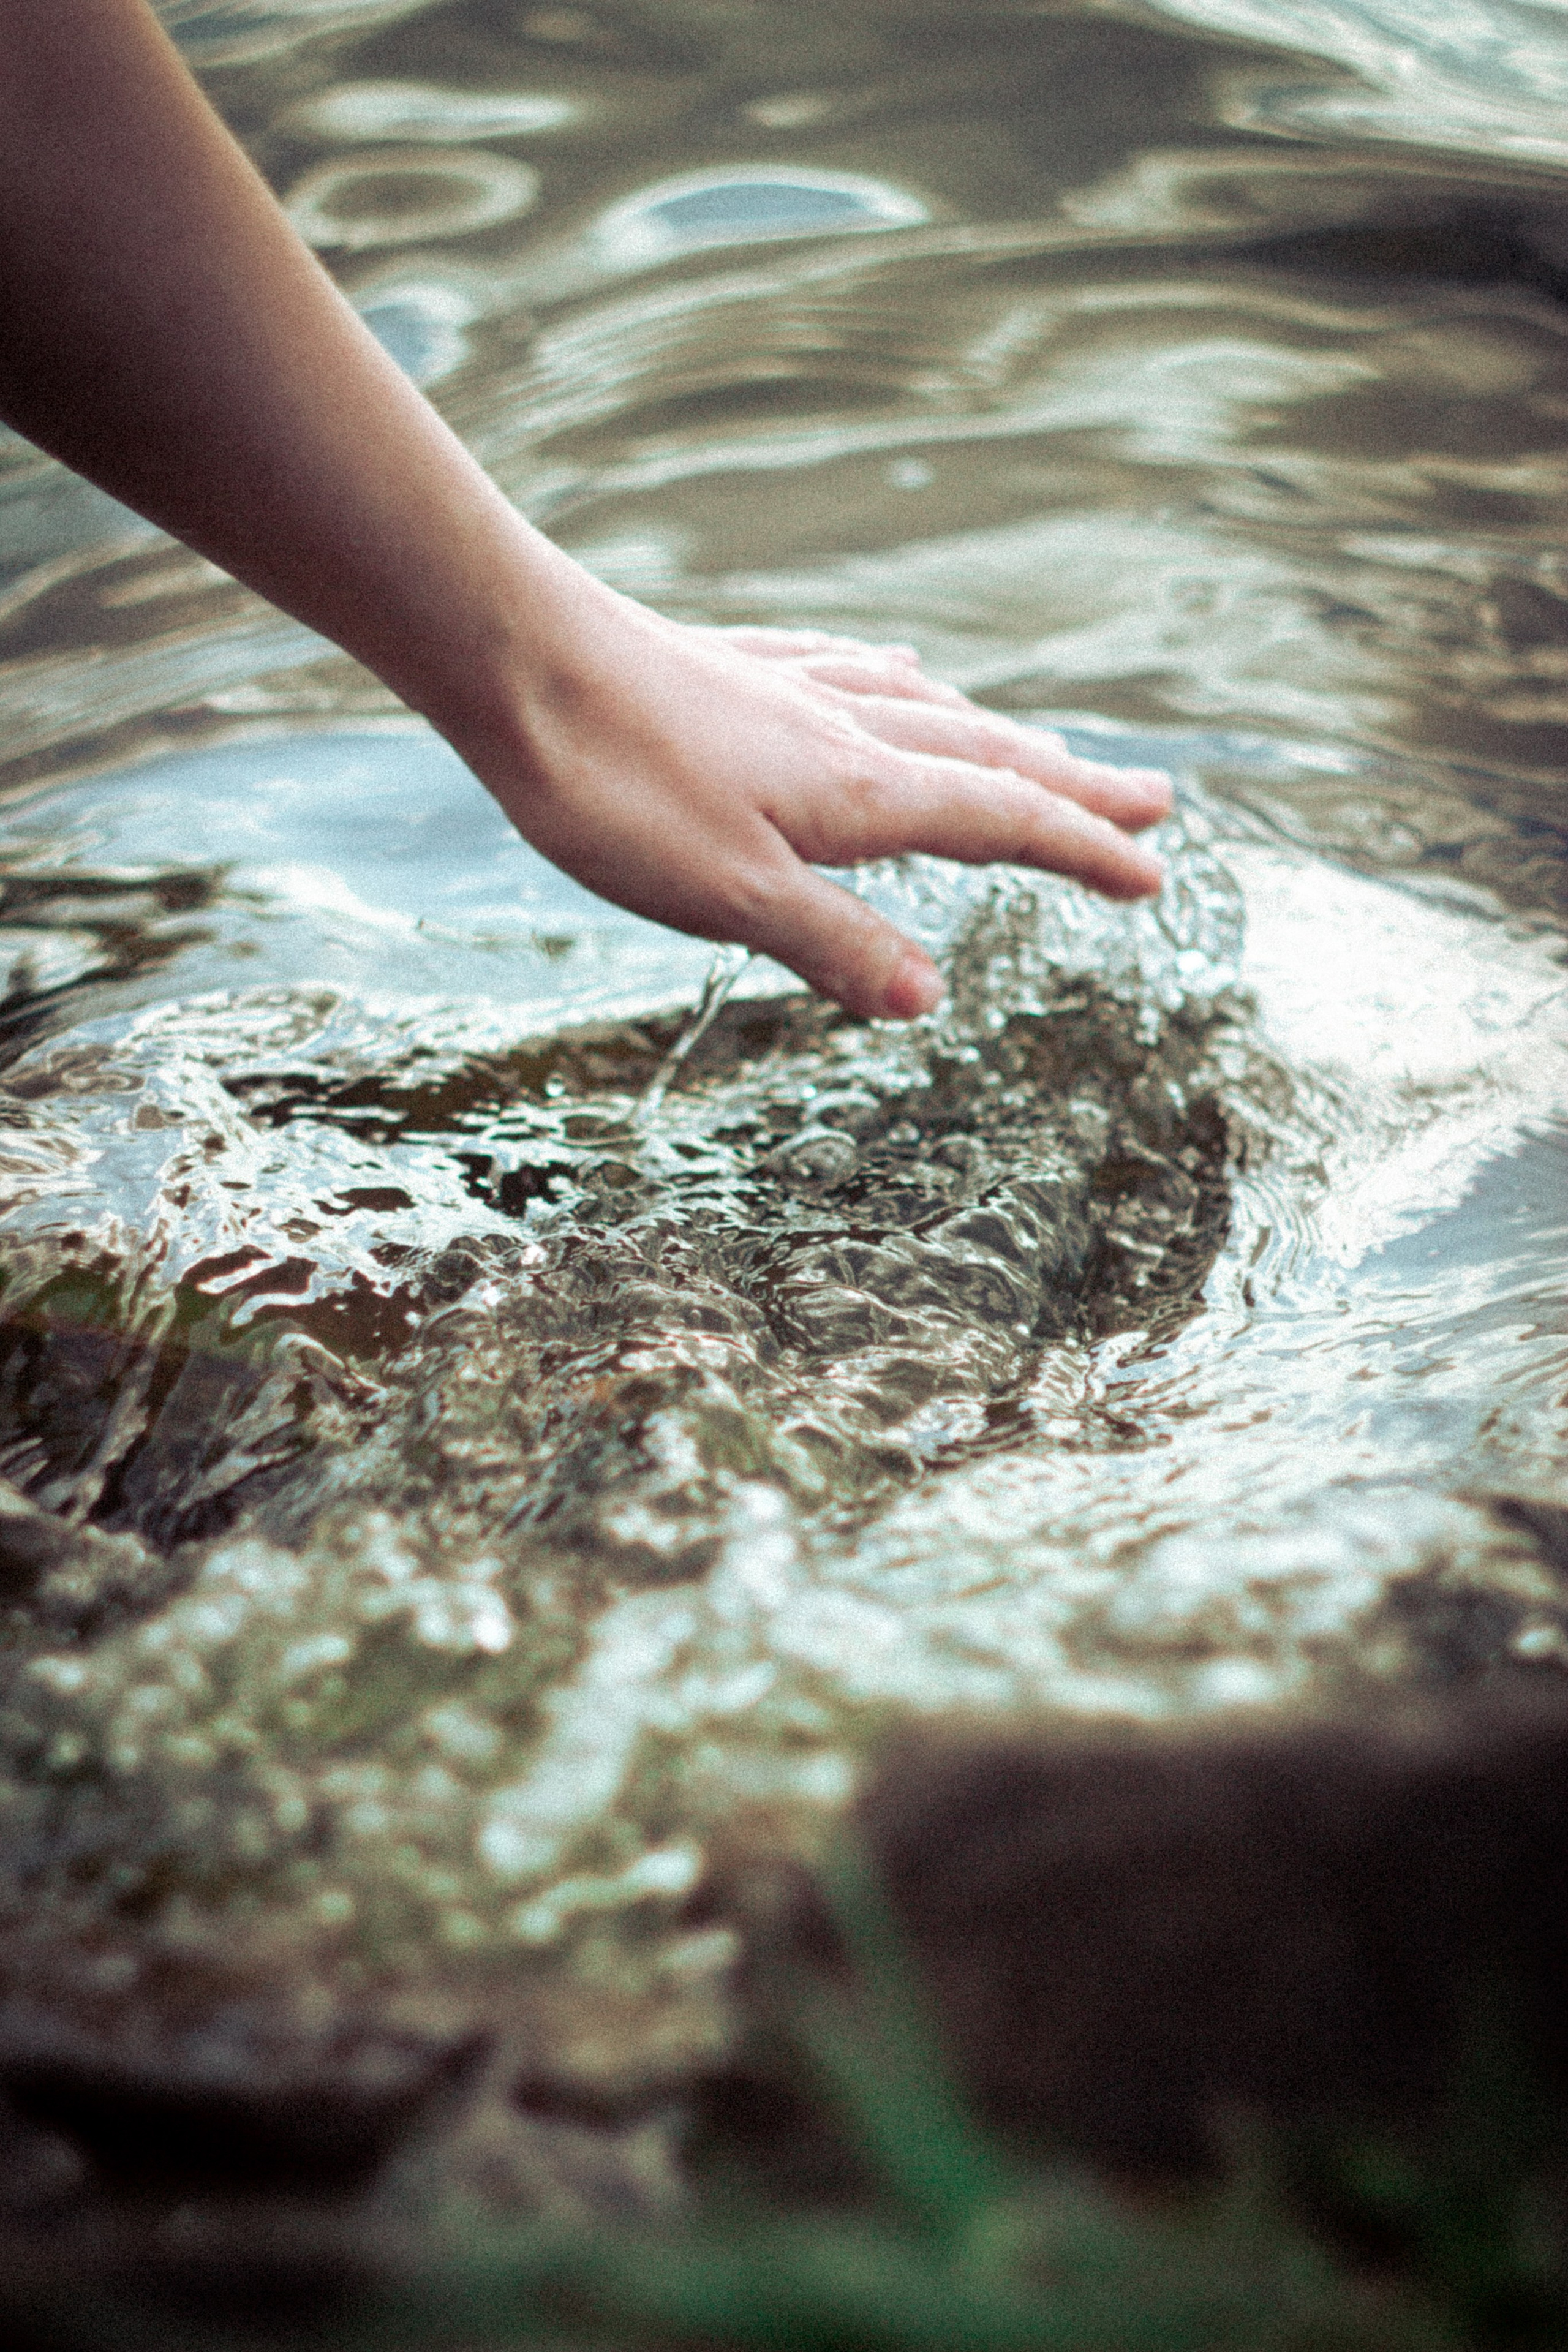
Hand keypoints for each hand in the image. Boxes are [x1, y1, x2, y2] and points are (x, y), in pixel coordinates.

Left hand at [463, 574, 1171, 1020]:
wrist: (516, 659)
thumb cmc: (615, 787)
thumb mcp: (730, 897)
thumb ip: (835, 943)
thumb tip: (932, 996)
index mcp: (860, 791)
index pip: (1000, 823)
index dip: (1081, 852)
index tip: (1153, 875)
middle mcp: (847, 728)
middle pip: (989, 756)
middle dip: (1074, 788)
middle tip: (1153, 802)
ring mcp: (794, 689)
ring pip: (931, 709)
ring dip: (1004, 737)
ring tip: (1051, 751)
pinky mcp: (738, 666)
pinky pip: (856, 670)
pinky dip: (908, 682)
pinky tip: (903, 670)